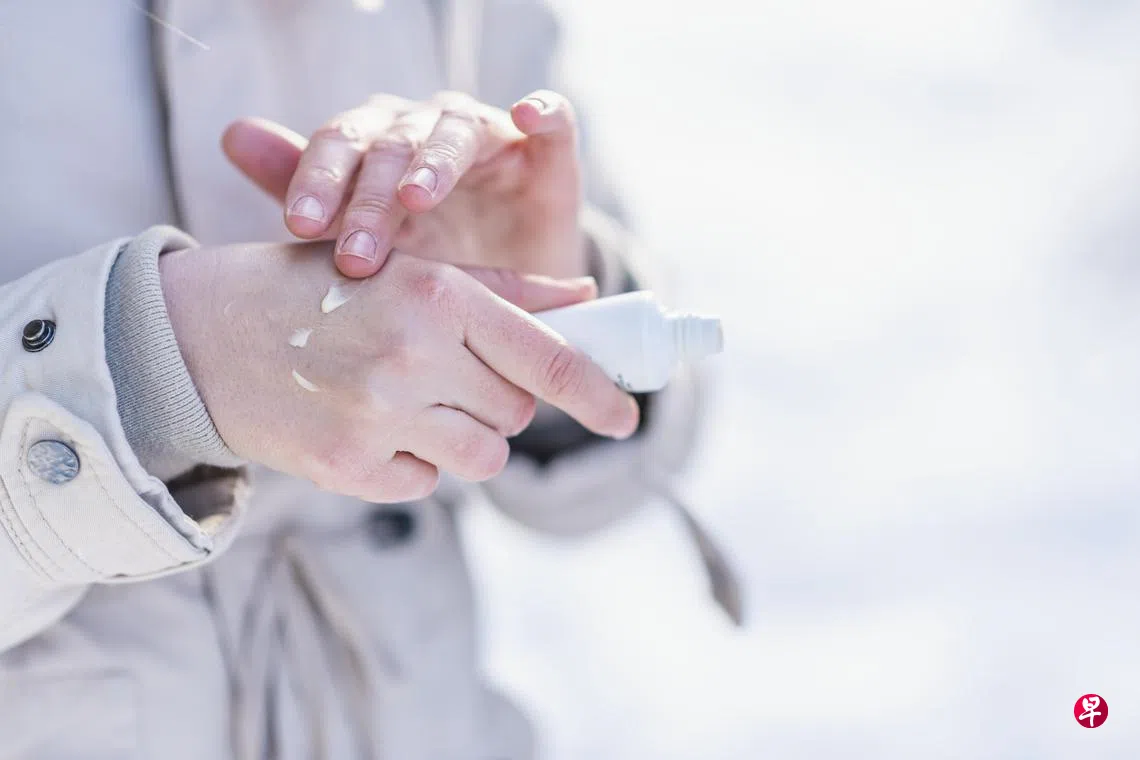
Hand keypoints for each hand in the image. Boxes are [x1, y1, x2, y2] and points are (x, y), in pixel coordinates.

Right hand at [161, 243, 637, 501]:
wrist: (199, 335)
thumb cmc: (314, 291)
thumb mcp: (405, 269)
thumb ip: (502, 288)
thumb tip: (582, 298)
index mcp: (436, 296)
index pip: (546, 358)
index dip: (598, 394)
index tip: (626, 419)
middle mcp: (412, 356)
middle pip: (516, 412)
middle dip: (499, 399)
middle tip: (450, 374)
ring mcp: (378, 418)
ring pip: (481, 456)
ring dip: (463, 436)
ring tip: (410, 400)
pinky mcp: (348, 467)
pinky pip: (424, 483)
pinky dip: (411, 462)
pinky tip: (367, 424)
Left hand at [222, 90, 585, 280]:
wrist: (509, 291)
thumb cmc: (430, 258)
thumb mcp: (365, 238)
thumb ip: (305, 190)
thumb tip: (233, 134)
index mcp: (379, 143)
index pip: (340, 146)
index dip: (318, 179)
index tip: (298, 226)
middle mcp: (430, 129)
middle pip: (393, 145)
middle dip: (369, 199)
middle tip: (353, 254)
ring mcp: (490, 137)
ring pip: (458, 129)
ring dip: (435, 160)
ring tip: (416, 197)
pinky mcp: (548, 153)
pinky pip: (551, 120)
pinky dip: (541, 110)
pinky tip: (523, 114)